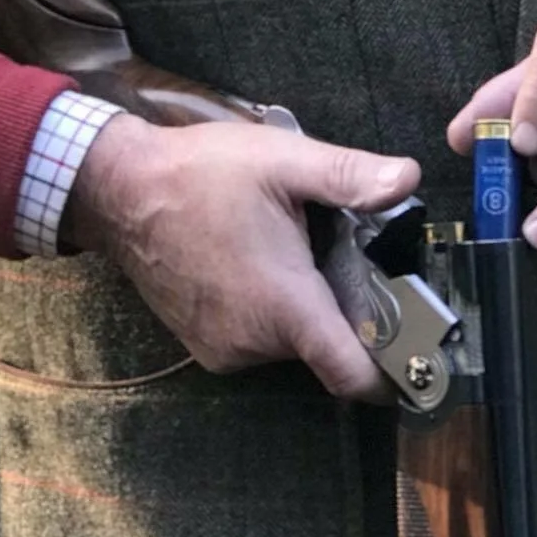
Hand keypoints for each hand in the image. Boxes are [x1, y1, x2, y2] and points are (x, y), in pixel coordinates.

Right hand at [62, 114, 419, 399]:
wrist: (118, 191)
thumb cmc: (201, 173)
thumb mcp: (282, 161)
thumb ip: (349, 175)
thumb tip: (409, 177)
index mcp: (284, 305)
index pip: (352, 375)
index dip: (391, 376)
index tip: (417, 355)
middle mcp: (255, 343)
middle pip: (327, 346)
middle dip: (343, 306)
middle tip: (337, 249)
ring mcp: (225, 349)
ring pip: (291, 341)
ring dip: (302, 305)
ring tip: (288, 247)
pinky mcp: (203, 346)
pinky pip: (257, 338)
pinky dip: (269, 310)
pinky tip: (256, 260)